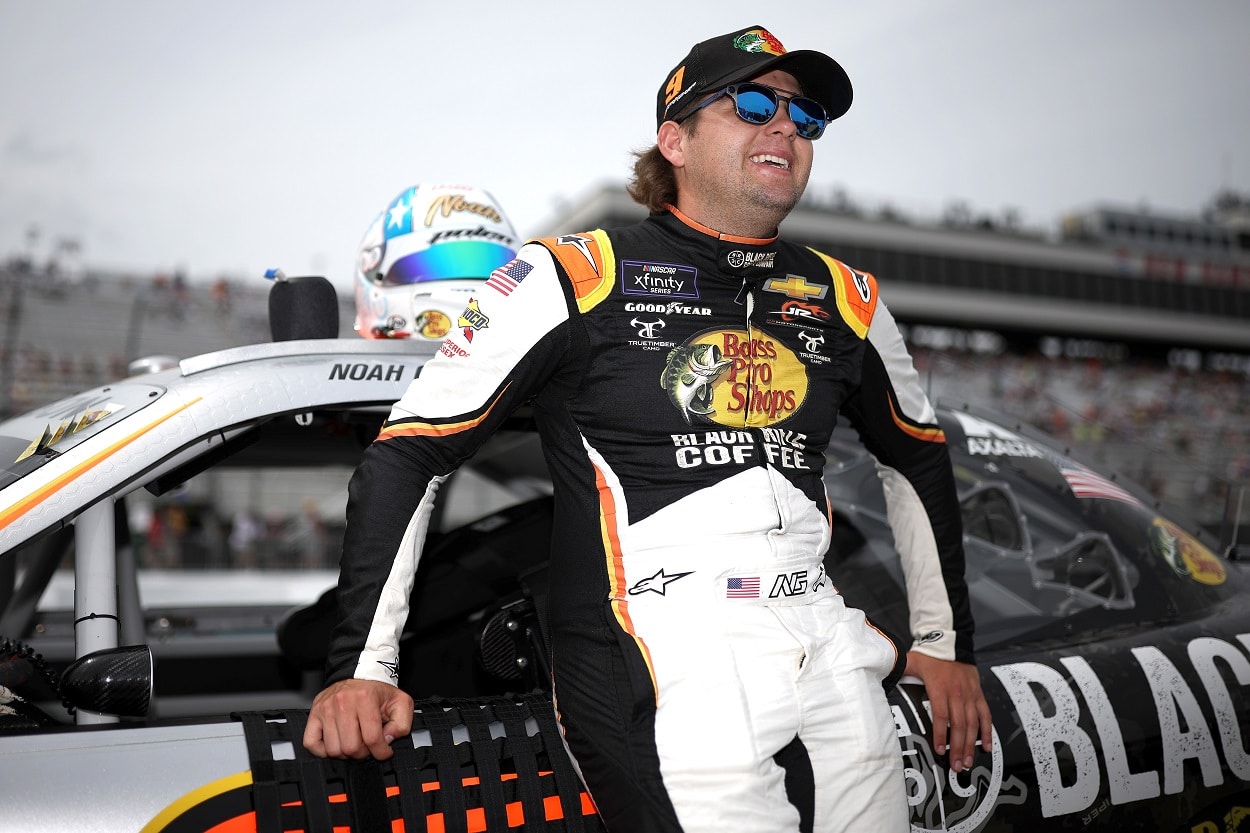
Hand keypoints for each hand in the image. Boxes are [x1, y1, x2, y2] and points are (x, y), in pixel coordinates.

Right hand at [303, 678, 413, 759]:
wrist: (359, 672)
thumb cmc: (377, 689)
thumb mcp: (400, 701)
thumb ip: (402, 722)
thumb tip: (389, 739)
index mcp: (365, 699)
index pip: (372, 738)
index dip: (381, 751)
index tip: (384, 751)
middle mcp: (343, 703)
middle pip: (351, 747)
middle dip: (364, 752)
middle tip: (368, 745)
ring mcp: (325, 709)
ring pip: (333, 749)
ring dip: (346, 752)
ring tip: (354, 741)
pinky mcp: (314, 714)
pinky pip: (311, 743)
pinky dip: (322, 750)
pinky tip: (336, 744)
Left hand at [903, 651, 992, 772]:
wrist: (951, 641)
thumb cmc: (931, 654)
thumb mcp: (912, 661)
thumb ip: (899, 671)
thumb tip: (882, 675)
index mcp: (939, 687)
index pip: (940, 715)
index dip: (941, 733)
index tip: (939, 749)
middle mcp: (957, 693)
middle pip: (959, 724)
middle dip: (958, 747)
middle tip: (955, 765)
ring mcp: (969, 694)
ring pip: (973, 723)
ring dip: (971, 744)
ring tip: (967, 761)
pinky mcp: (978, 694)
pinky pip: (985, 715)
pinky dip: (987, 731)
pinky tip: (985, 745)